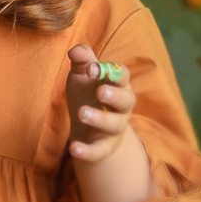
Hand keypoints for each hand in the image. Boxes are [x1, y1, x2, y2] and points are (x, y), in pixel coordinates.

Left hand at [65, 42, 135, 162]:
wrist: (86, 127)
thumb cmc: (88, 93)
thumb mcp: (82, 75)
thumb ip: (81, 60)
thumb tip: (76, 50)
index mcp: (118, 85)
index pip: (122, 75)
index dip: (110, 71)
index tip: (91, 68)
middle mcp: (121, 107)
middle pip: (127, 100)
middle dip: (115, 95)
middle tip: (100, 91)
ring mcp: (114, 128)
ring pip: (114, 125)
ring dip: (99, 119)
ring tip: (81, 113)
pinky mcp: (104, 147)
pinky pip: (99, 150)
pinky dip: (87, 151)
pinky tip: (73, 147)